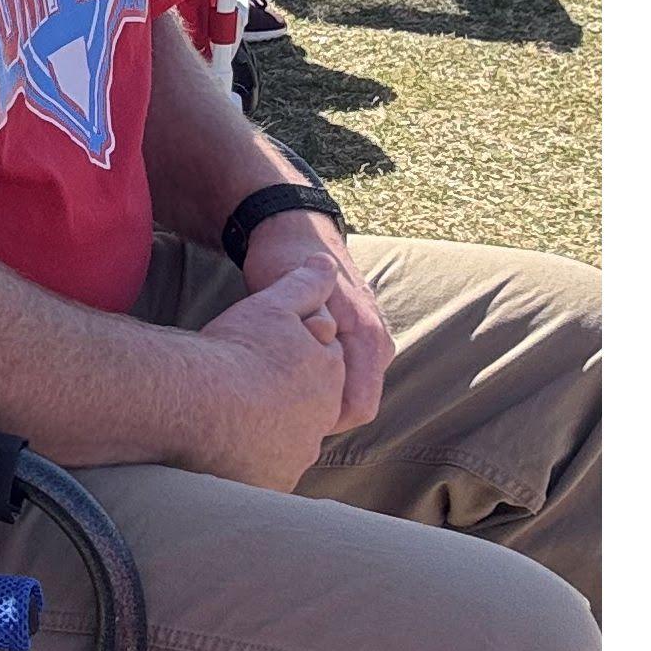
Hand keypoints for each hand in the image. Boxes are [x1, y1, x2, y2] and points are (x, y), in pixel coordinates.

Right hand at [187, 263, 350, 490]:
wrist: (199, 401)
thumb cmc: (237, 350)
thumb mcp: (273, 303)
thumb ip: (304, 285)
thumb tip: (326, 264)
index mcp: (328, 376)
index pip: (319, 368)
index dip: (290, 359)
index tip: (261, 355)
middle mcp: (321, 420)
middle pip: (306, 408)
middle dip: (284, 399)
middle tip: (244, 386)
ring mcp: (298, 454)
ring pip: (287, 442)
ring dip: (267, 432)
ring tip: (230, 417)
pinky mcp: (273, 482)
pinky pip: (265, 473)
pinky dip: (250, 462)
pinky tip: (223, 447)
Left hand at [237, 213, 390, 431]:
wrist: (292, 230)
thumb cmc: (283, 263)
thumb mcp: (285, 299)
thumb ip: (307, 336)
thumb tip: (318, 373)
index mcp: (367, 338)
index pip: (357, 409)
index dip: (321, 420)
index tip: (283, 414)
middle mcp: (377, 344)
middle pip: (351, 406)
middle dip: (316, 410)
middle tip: (273, 399)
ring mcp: (371, 343)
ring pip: (346, 393)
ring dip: (316, 395)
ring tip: (277, 383)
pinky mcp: (359, 341)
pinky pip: (344, 378)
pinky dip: (318, 381)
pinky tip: (286, 370)